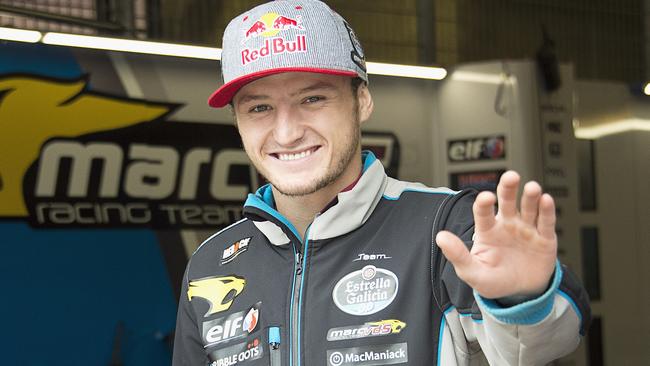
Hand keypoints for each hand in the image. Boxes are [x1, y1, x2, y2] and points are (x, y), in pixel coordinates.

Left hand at [436, 171, 556, 298]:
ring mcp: (526, 229)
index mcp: (487, 230)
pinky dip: (546, 210)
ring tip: (532, 187)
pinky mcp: (545, 238)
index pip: (483, 212)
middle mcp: (507, 224)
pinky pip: (546, 222)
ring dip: (530, 196)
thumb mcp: (473, 272)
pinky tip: (546, 200)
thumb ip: (457, 255)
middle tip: (511, 176)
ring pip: (529, 208)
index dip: (484, 203)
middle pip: (507, 201)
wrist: (520, 293)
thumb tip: (440, 237)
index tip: (486, 197)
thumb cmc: (494, 280)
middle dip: (508, 187)